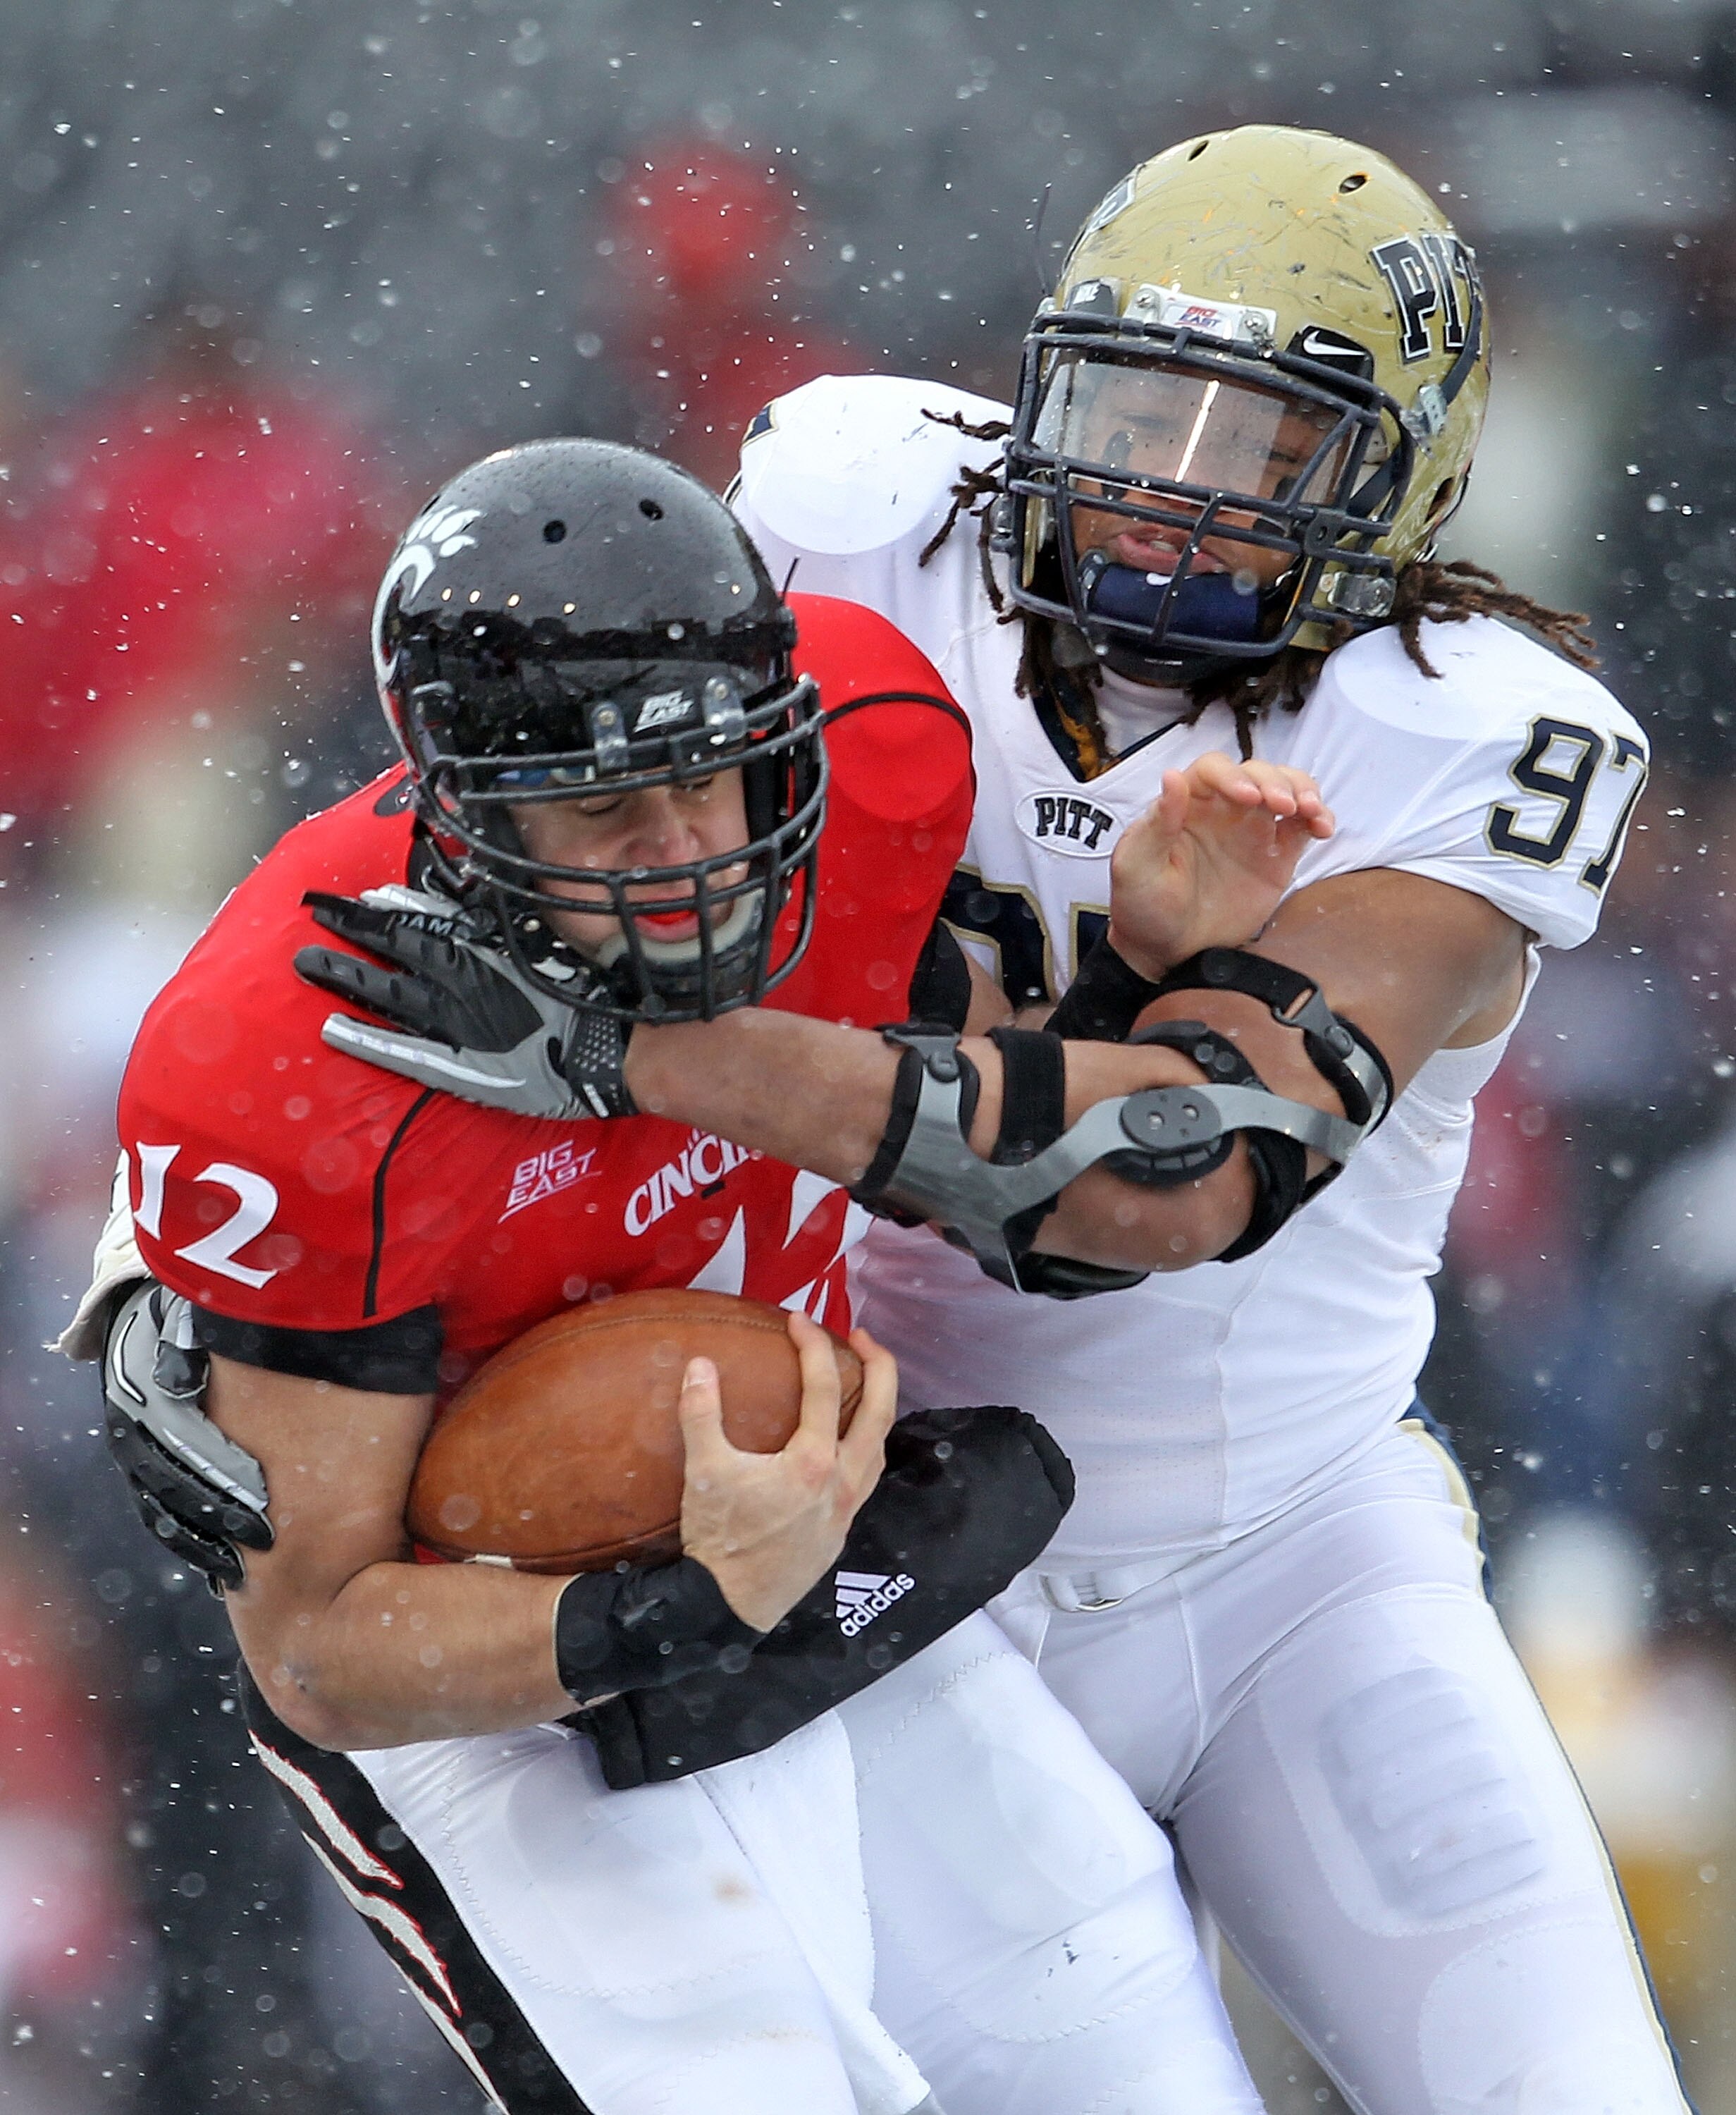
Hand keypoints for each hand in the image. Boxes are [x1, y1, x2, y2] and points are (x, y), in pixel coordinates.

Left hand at [292, 885, 635, 1119]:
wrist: (608, 1049)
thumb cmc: (588, 997)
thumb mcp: (548, 947)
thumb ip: (509, 928)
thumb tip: (482, 895)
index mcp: (482, 951)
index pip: (422, 921)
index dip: (387, 908)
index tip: (359, 896)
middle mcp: (458, 980)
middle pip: (392, 948)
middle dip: (351, 929)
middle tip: (314, 912)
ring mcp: (451, 1021)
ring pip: (384, 992)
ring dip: (344, 975)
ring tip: (305, 962)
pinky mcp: (453, 1064)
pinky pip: (398, 1049)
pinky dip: (363, 1038)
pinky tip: (330, 1029)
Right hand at [677, 1313, 896, 1631]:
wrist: (727, 1607)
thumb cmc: (719, 1541)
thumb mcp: (704, 1471)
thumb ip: (701, 1413)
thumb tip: (700, 1364)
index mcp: (813, 1463)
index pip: (823, 1388)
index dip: (812, 1346)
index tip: (798, 1320)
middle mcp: (842, 1483)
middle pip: (880, 1411)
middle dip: (879, 1365)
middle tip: (861, 1336)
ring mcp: (846, 1510)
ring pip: (879, 1447)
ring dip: (878, 1407)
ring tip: (862, 1383)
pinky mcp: (840, 1531)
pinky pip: (867, 1476)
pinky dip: (865, 1445)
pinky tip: (846, 1443)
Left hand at [1107, 753, 1333, 977]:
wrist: (1167, 950)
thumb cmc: (1143, 906)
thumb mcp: (1136, 866)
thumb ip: (1157, 824)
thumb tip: (1172, 777)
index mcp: (1187, 803)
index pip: (1214, 770)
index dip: (1233, 776)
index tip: (1247, 797)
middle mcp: (1223, 809)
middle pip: (1257, 773)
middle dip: (1275, 782)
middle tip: (1284, 805)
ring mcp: (1252, 830)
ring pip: (1285, 790)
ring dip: (1303, 791)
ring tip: (1310, 811)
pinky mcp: (1276, 856)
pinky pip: (1302, 827)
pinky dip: (1318, 819)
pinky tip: (1322, 827)